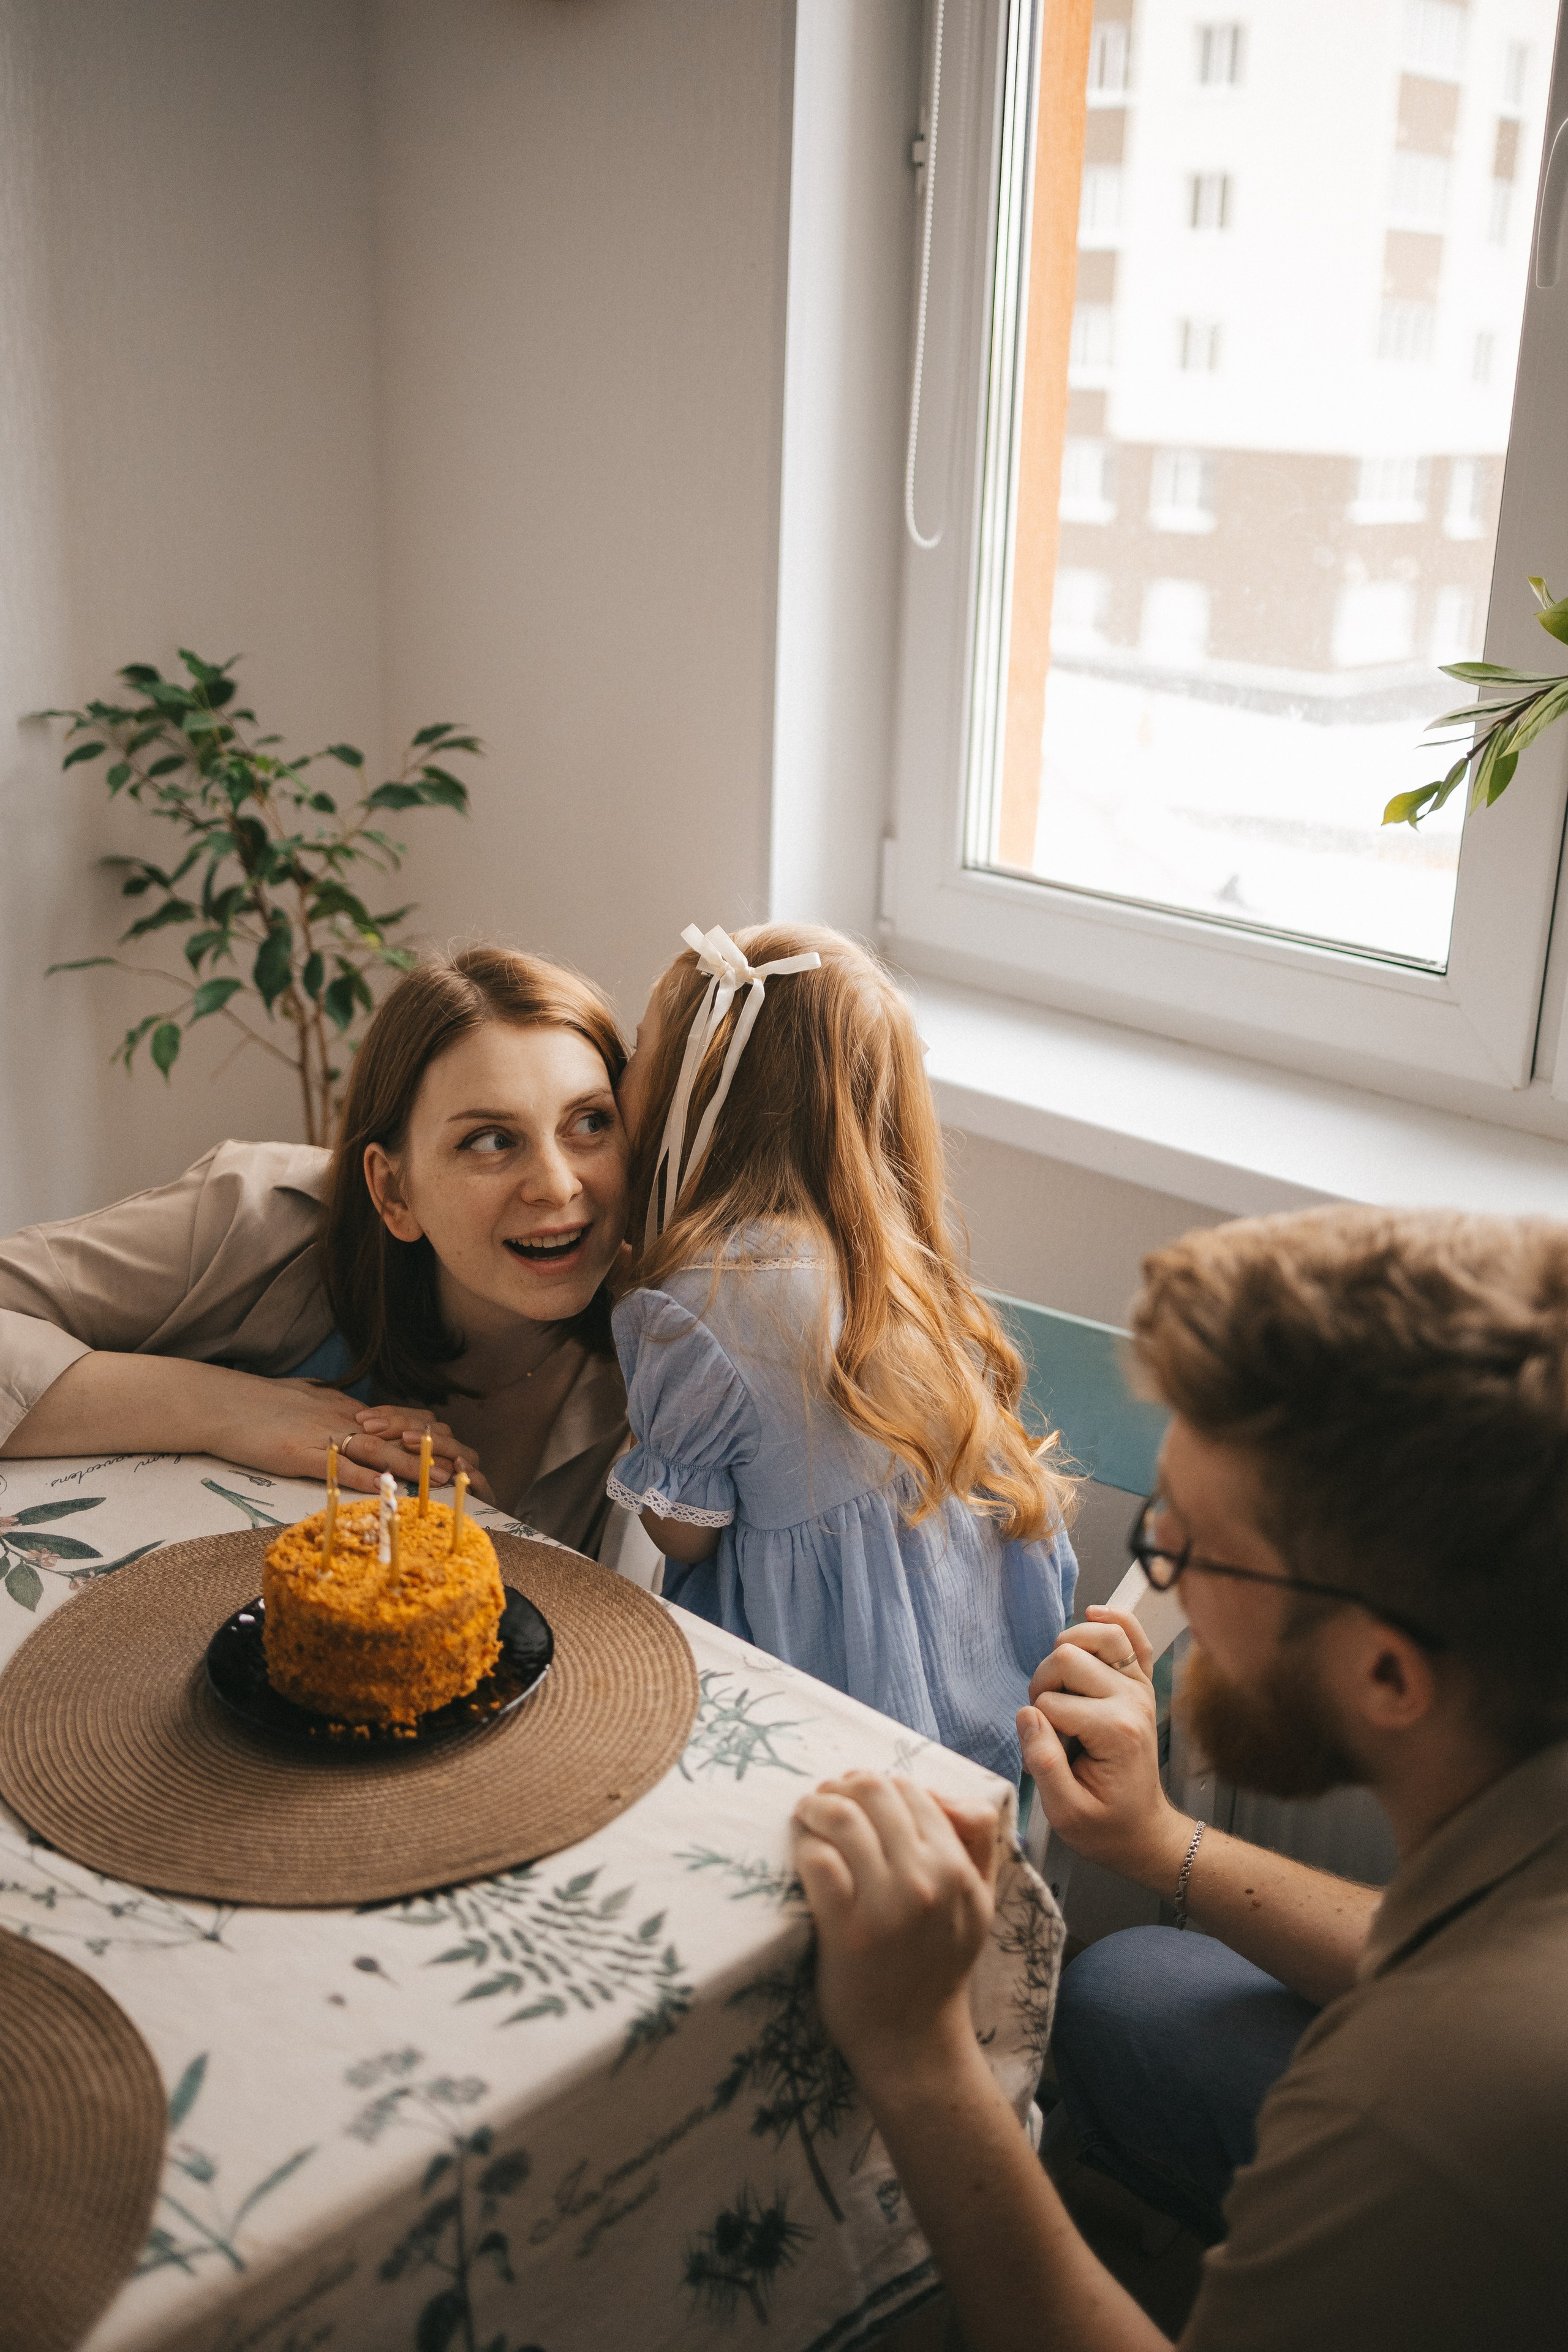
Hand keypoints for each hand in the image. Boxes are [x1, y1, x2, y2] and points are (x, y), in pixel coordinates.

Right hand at [212, 1378, 481, 1495]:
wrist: (220, 1402)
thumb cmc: (258, 1403)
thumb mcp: (302, 1396)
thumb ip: (328, 1403)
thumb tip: (346, 1410)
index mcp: (344, 1408)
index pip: (398, 1420)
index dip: (429, 1435)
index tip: (456, 1450)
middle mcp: (342, 1419)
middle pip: (399, 1435)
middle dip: (438, 1453)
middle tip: (469, 1470)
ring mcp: (322, 1435)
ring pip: (380, 1450)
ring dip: (416, 1466)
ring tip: (445, 1480)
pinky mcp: (300, 1454)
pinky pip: (340, 1467)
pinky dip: (367, 1478)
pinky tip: (390, 1489)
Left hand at [792, 1771, 999, 2087]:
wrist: (913, 2039)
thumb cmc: (939, 1963)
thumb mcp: (979, 1902)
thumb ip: (977, 1841)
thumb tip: (945, 1792)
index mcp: (958, 1869)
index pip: (912, 1791)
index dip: (878, 1784)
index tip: (856, 1792)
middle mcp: (926, 1881)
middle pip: (875, 1793)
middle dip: (843, 1785)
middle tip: (826, 1796)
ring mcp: (885, 1906)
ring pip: (843, 1818)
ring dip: (817, 1805)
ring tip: (807, 1811)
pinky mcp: (846, 1930)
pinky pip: (818, 1860)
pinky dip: (805, 1843)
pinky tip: (802, 1846)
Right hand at [1019, 1605, 1191, 1889]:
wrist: (1144, 1831)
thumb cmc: (1105, 1826)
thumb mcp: (1065, 1813)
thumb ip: (1044, 1763)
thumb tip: (1027, 1714)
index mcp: (1115, 1731)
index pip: (1050, 1702)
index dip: (1036, 1725)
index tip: (1047, 1752)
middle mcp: (1131, 1701)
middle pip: (1068, 1658)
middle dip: (1043, 1684)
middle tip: (1047, 1721)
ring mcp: (1140, 1688)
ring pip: (1099, 1634)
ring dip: (1067, 1648)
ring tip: (1060, 1683)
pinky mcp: (1141, 1685)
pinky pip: (1134, 1635)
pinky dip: (1114, 1618)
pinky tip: (1093, 1614)